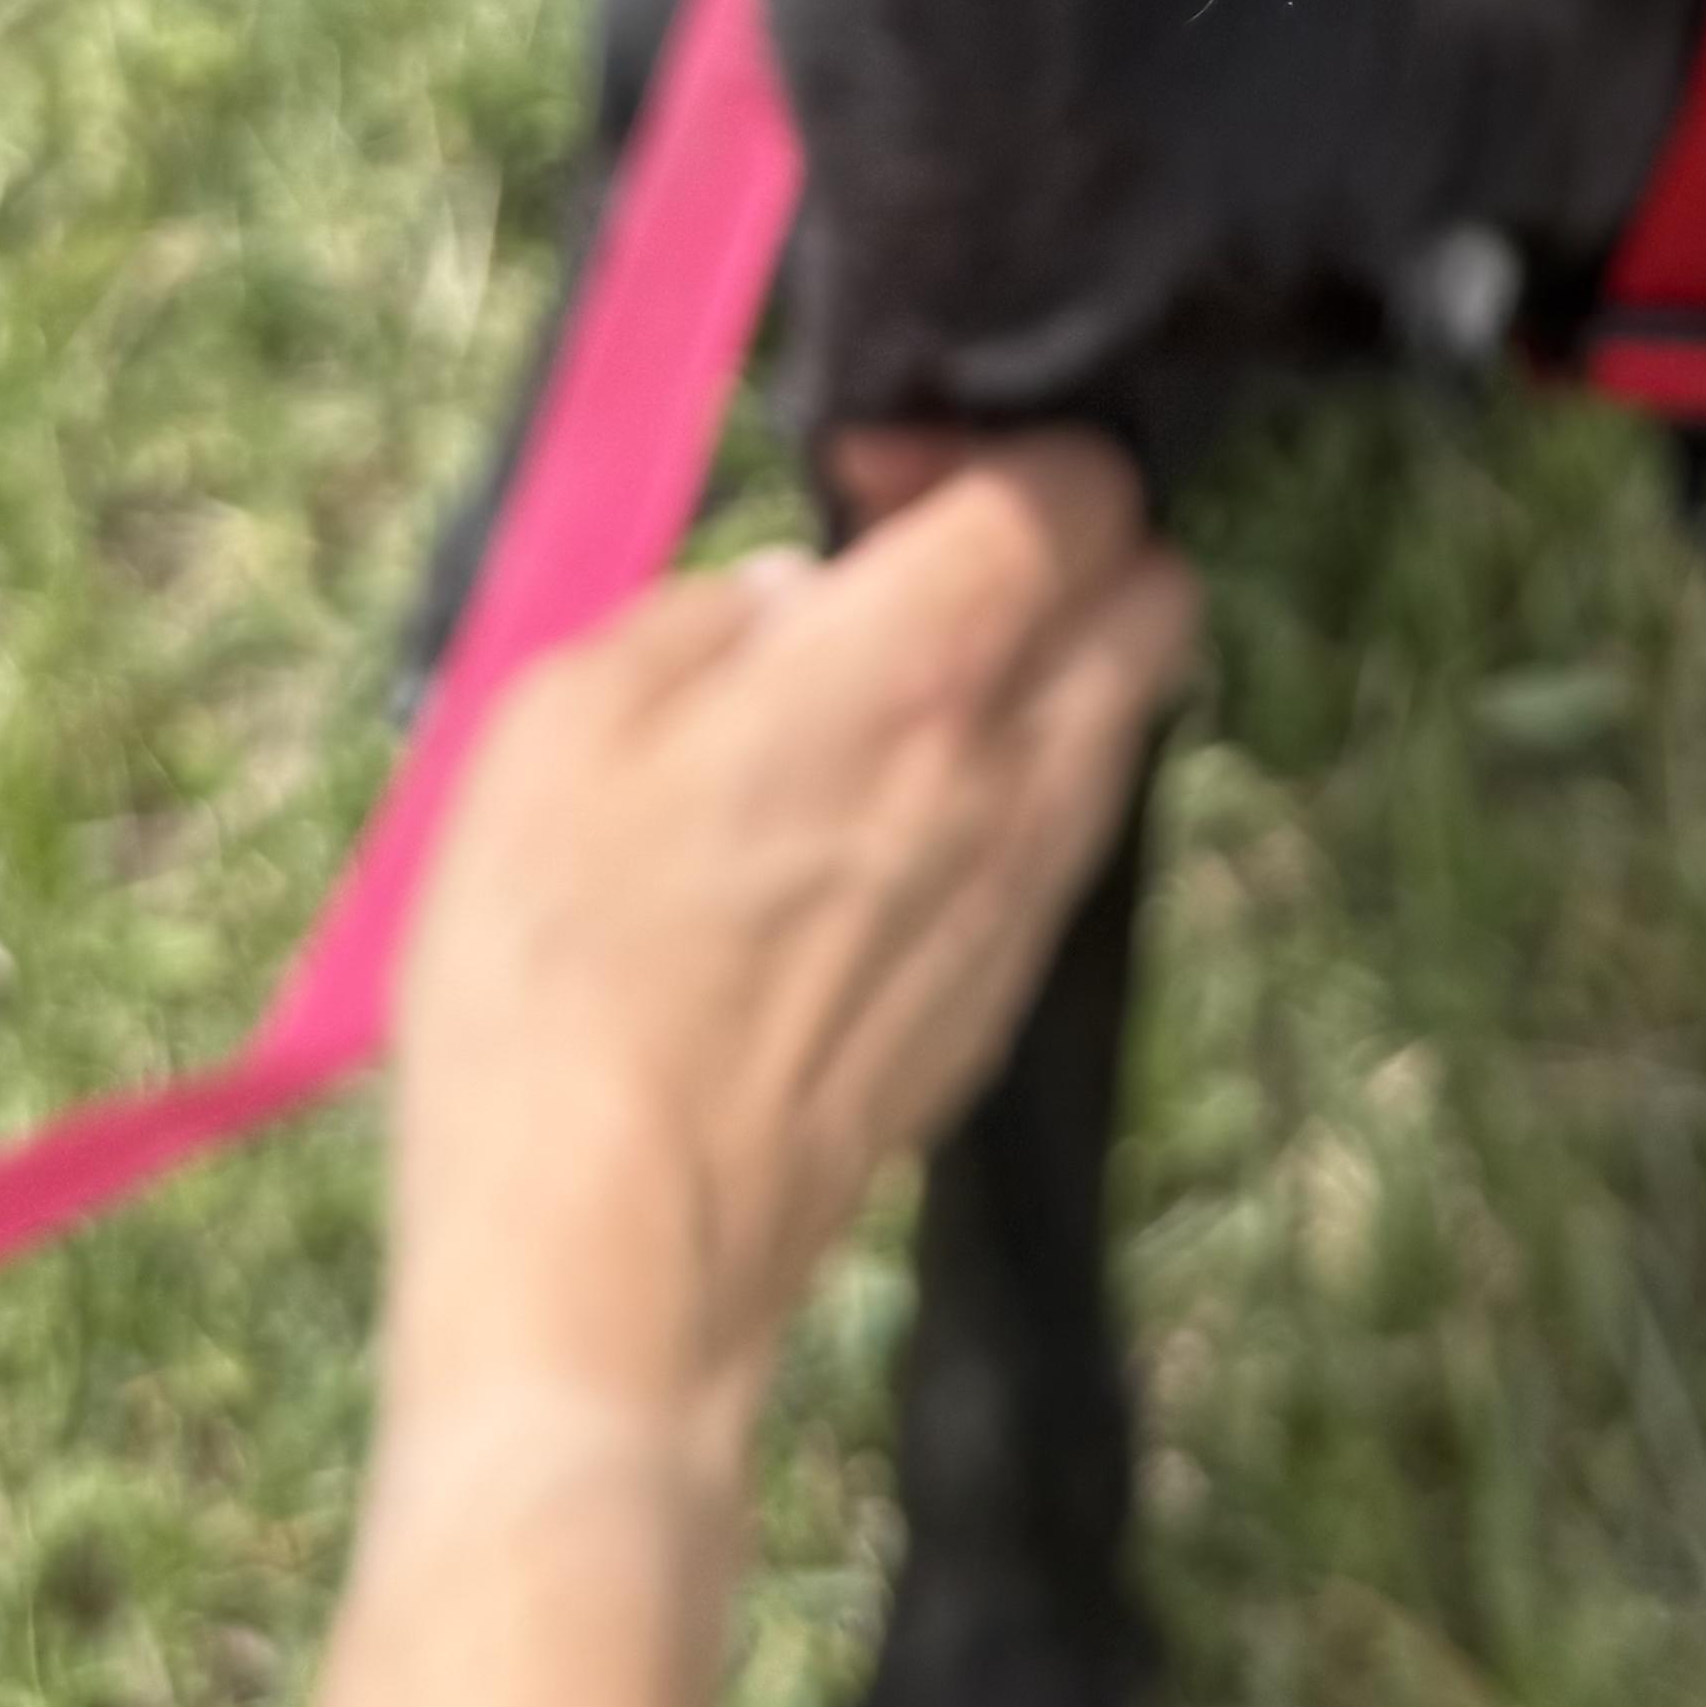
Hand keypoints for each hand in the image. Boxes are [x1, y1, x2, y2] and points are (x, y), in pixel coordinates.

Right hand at [382, 437, 1195, 1492]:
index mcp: (916, 665)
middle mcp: (1014, 766)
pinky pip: (1067, 836)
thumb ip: (697, 620)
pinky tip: (887, 824)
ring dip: (1052, 665)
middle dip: (1066, 539)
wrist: (607, 1259)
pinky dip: (1019, 786)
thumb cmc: (552, 971)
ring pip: (1129, 714)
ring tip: (896, 698)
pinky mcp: (1004, 1000)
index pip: (1072, 488)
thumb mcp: (556, 725)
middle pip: (1154, 586)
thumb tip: (793, 592)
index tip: (864, 482)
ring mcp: (1027, 894)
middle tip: (913, 572)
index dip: (985, 447)